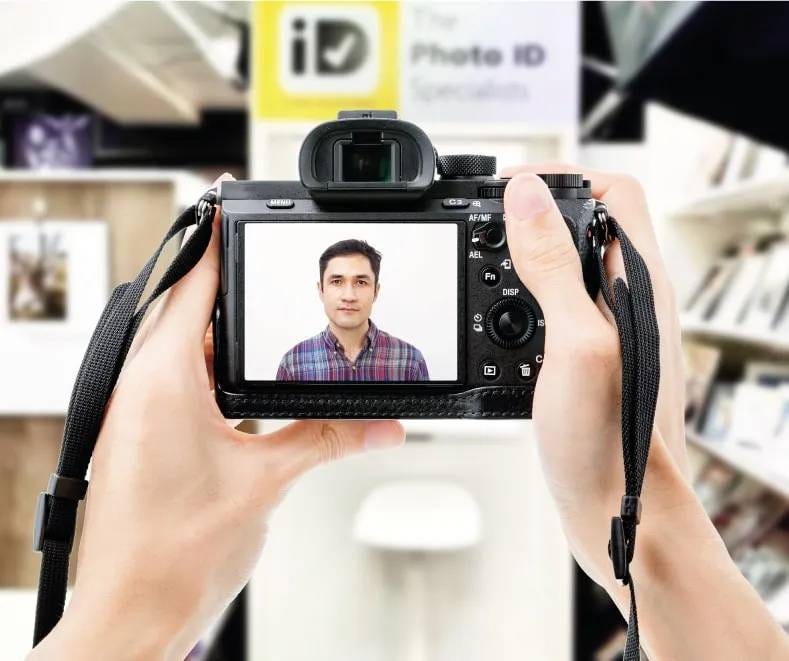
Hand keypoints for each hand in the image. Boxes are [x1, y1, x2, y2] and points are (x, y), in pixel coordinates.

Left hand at [29, 175, 404, 660]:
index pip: (190, 284)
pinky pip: (181, 377)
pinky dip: (214, 364)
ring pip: (184, 343)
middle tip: (265, 261)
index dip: (213, 240)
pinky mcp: (146, 431)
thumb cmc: (173, 555)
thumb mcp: (266, 482)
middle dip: (227, 282)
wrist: (134, 612)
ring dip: (221, 327)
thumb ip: (329, 438)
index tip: (232, 207)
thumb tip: (383, 423)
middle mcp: (142, 386)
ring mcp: (139, 409)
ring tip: (264, 315)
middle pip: (188, 307)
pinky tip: (246, 374)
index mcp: (162, 379)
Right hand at [502, 166, 788, 658]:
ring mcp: (608, 326)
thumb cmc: (610, 440)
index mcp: (639, 283)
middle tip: (484, 224)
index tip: (508, 190)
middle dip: (533, 214)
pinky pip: (552, 305)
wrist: (617, 509)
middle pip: (585, 223)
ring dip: (522, 255)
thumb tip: (526, 196)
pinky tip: (497, 319)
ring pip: (564, 264)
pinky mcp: (586, 353)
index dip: (562, 178)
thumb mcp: (575, 343)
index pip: (613, 193)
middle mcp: (629, 297)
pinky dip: (520, 298)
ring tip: (481, 266)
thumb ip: (553, 265)